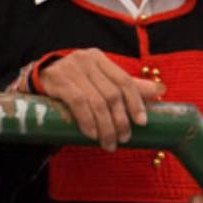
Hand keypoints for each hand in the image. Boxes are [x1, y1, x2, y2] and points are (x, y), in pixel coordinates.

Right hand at [38, 49, 163, 151]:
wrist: (40, 78)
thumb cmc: (75, 82)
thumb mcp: (100, 81)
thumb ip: (128, 86)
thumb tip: (162, 89)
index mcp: (99, 58)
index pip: (124, 80)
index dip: (136, 102)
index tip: (142, 123)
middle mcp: (86, 59)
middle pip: (111, 94)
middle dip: (120, 120)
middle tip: (123, 139)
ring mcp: (70, 68)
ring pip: (96, 101)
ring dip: (105, 127)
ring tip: (108, 143)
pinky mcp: (57, 80)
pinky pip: (78, 103)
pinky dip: (87, 121)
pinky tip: (91, 134)